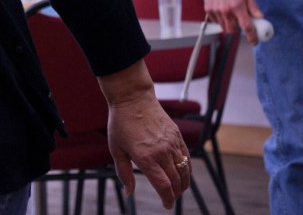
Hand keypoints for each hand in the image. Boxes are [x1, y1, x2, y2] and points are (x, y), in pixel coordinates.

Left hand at [106, 92, 190, 208]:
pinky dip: (187, 169)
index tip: (167, 206)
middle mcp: (162, 151)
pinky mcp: (177, 135)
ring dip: (183, 184)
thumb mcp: (116, 149)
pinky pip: (187, 157)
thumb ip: (124, 172)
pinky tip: (182, 173)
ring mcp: (171, 143)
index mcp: (145, 157)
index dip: (167, 200)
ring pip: (185, 171)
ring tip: (178, 189)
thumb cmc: (121, 123)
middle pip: (176, 181)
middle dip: (175, 194)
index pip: (163, 186)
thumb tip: (129, 192)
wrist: (133, 98)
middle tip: (171, 199)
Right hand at [202, 0, 264, 43]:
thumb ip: (254, 7)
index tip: (254, 42)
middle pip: (232, 31)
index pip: (246, 27)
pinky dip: (220, 19)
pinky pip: (216, 20)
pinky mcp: (208, 8)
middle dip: (238, 31)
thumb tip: (259, 17)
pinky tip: (224, 11)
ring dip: (229, 25)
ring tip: (232, 15)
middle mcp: (225, 10)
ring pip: (223, 27)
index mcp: (238, 6)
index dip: (252, 37)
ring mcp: (216, 10)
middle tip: (241, 25)